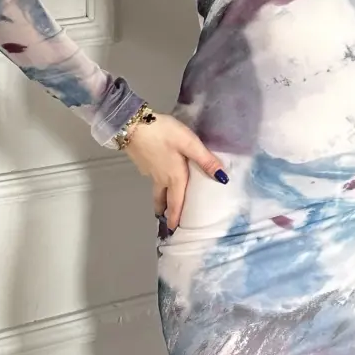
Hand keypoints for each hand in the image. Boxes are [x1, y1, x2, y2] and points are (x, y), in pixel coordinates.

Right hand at [123, 111, 227, 231]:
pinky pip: (151, 177)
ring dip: (159, 198)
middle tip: (165, 220)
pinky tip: (158, 174)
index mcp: (174, 177)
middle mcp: (161, 177)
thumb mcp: (189, 143)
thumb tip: (222, 179)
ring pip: (155, 189)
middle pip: (162, 198)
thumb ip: (206, 160)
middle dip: (164, 210)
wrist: (131, 124)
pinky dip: (155, 183)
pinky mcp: (141, 162)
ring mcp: (149, 170)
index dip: (175, 216)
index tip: (173, 229)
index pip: (176, 202)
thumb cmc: (163, 133)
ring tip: (161, 202)